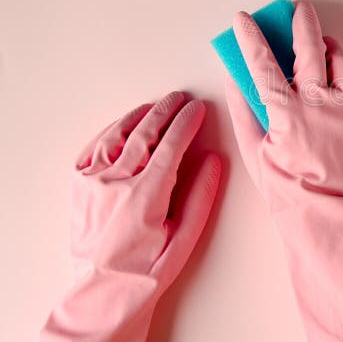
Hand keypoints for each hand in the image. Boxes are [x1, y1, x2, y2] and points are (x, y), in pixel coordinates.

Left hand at [42, 91, 220, 341]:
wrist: (101, 295)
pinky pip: (94, 147)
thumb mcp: (184, 238)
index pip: (171, 144)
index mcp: (145, 195)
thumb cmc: (145, 272)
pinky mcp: (77, 187)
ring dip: (139, 116)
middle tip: (181, 99)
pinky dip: (112, 131)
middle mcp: (115, 183)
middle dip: (167, 111)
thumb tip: (214, 161)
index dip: (187, 122)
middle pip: (145, 132)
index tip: (198, 109)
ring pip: (117, 135)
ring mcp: (91, 182)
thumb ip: (201, 195)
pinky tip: (123, 127)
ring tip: (155, 106)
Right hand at [224, 1, 342, 340]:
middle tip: (299, 9)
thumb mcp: (254, 148)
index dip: (250, 37)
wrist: (326, 207)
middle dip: (302, 20)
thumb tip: (234, 78)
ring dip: (329, 46)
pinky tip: (341, 76)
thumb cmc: (285, 184)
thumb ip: (242, 109)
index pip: (262, 62)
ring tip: (321, 47)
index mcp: (285, 110)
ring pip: (341, 57)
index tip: (243, 18)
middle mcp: (317, 101)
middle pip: (310, 45)